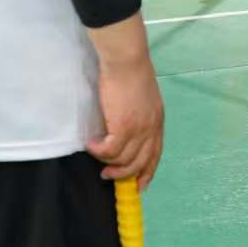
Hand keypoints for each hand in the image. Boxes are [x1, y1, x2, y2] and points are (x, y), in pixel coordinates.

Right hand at [87, 55, 163, 189]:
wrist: (126, 61)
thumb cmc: (131, 73)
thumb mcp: (143, 98)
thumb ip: (140, 114)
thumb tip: (126, 128)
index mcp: (157, 121)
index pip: (155, 154)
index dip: (147, 172)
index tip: (139, 185)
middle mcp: (151, 128)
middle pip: (141, 162)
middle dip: (124, 174)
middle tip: (107, 175)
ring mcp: (139, 129)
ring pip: (124, 159)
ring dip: (107, 162)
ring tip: (95, 154)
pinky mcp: (123, 127)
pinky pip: (109, 150)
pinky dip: (98, 151)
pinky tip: (90, 144)